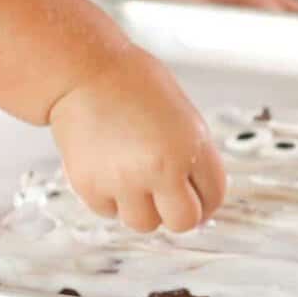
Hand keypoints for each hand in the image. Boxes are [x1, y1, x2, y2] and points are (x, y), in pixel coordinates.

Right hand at [48, 48, 225, 232]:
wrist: (83, 73)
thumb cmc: (131, 84)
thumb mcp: (183, 116)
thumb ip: (193, 154)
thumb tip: (198, 192)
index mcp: (191, 147)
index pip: (214, 197)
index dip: (207, 201)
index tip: (198, 200)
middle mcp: (160, 168)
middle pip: (183, 222)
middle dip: (178, 212)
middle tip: (168, 199)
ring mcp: (124, 181)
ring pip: (145, 224)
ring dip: (143, 209)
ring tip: (134, 181)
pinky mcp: (92, 187)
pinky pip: (110, 212)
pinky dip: (111, 199)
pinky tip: (110, 172)